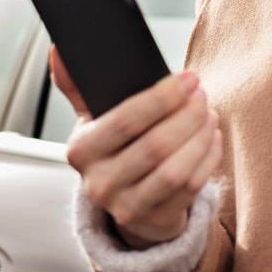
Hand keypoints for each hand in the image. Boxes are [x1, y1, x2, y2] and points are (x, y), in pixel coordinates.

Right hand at [50, 47, 223, 246]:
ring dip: (199, 138)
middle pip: (155, 146)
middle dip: (186, 115)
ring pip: (175, 170)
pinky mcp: (156, 220)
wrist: (127, 199)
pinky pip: (191, 188)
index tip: (187, 77)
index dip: (160, 98)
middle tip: (201, 93)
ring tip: (208, 114)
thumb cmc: (115, 148)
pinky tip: (212, 138)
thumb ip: (77, 85)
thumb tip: (60, 50)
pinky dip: (207, 158)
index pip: (124, 121)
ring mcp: (127, 207)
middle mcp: (99, 183)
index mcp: (81, 151)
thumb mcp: (93, 118)